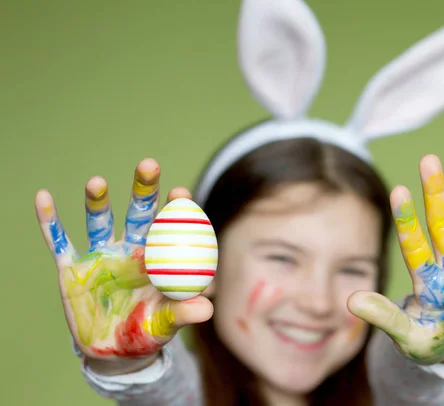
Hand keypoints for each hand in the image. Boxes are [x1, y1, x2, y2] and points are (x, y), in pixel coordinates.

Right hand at [35, 159, 212, 372]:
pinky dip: (50, 222)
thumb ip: (183, 313)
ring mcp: (100, 256)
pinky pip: (60, 242)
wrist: (116, 351)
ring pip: (99, 222)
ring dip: (97, 201)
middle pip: (139, 213)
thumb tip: (206, 310)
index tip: (181, 192)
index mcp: (157, 257)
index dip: (175, 208)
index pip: (170, 226)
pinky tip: (43, 198)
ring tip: (96, 182)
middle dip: (144, 190)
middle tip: (149, 165)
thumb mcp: (166, 324)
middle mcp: (129, 248)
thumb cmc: (149, 330)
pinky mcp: (72, 268)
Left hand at [348, 154, 443, 364]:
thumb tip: (350, 301)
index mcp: (425, 278)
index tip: (398, 191)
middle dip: (436, 194)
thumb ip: (384, 317)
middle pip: (442, 224)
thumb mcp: (406, 334)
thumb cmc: (427, 338)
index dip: (406, 220)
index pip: (413, 244)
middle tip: (428, 160)